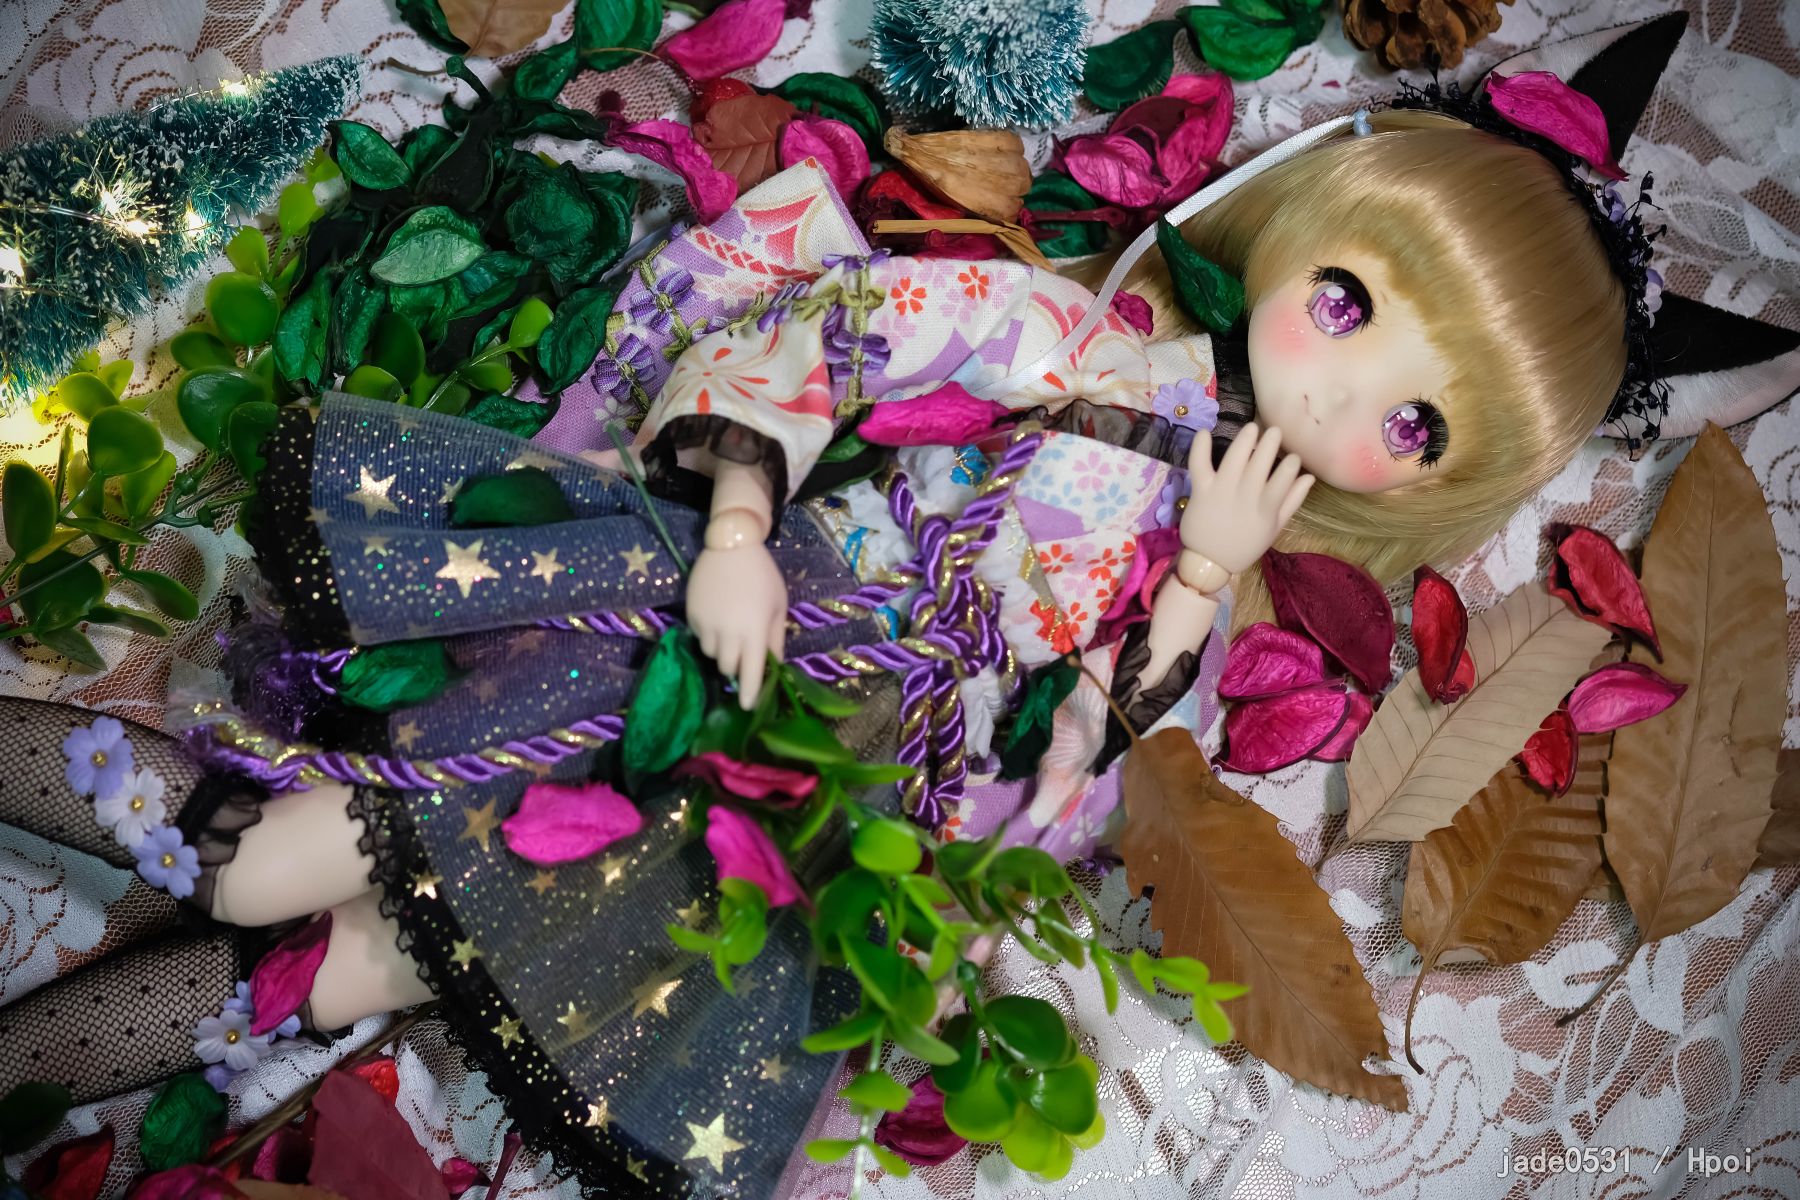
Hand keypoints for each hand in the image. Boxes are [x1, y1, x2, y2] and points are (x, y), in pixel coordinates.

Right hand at [687, 542, 788, 708]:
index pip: (751, 672)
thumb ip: (775, 638)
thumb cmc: (762, 576)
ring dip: (722, 651)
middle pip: (728, 667)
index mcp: (754, 630)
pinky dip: (709, 635)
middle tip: (743, 655)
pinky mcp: (691, 615)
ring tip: (730, 631)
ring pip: (712, 654)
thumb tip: (774, 666)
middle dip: (736, 667)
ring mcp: (707, 623)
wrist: (731, 546)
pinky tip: (717, 617)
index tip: (747, 706)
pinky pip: (699, 636)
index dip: (749, 693)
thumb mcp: (778, 606)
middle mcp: (728, 631)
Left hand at [1179, 422, 1313, 571]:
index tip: (1293, 457)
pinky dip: (1200, 448)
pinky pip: (1199, 465)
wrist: (1208, 562)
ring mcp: (1221, 492)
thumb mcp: (1274, 528)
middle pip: (1259, 465)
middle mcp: (1244, 497)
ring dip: (1244, 441)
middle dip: (1269, 444)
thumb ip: (1292, 501)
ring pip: (1234, 460)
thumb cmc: (1244, 545)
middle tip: (1275, 430)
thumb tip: (1310, 476)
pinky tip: (1205, 433)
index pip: (1282, 480)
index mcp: (1265, 508)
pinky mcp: (1201, 490)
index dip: (1290, 465)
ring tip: (1252, 428)